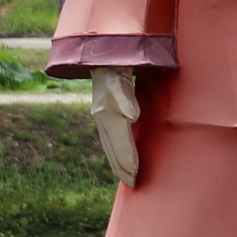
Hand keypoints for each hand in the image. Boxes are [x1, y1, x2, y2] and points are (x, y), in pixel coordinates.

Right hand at [90, 68, 141, 185]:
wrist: (103, 52)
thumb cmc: (116, 64)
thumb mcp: (120, 76)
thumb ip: (125, 96)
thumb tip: (131, 116)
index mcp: (107, 111)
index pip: (120, 141)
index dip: (129, 158)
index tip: (136, 174)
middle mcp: (101, 116)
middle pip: (112, 148)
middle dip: (123, 167)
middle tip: (134, 184)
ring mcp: (100, 116)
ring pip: (108, 146)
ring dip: (117, 163)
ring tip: (127, 178)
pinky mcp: (102, 114)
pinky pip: (108, 139)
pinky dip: (114, 152)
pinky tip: (119, 160)